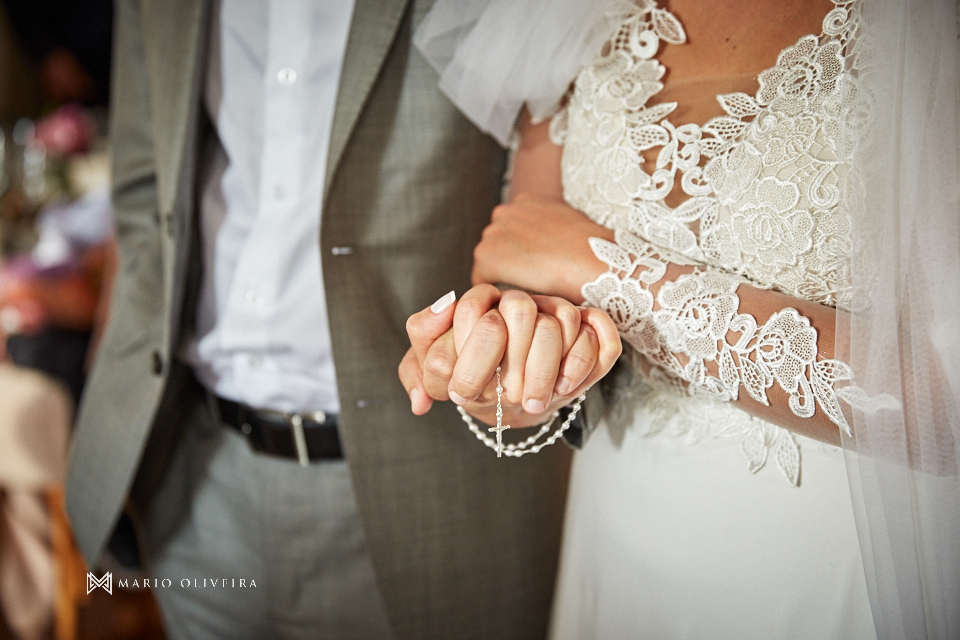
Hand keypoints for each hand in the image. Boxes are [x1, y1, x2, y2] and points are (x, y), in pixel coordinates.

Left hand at [399, 285, 620, 427]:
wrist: (508, 392)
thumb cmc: (471, 377)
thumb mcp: (436, 373)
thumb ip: (418, 373)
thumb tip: (420, 398)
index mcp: (478, 304)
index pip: (473, 307)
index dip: (471, 352)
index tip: (464, 393)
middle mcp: (517, 301)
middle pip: (518, 309)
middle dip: (511, 361)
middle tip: (505, 400)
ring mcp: (554, 309)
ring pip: (560, 319)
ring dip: (545, 367)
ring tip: (533, 403)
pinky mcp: (588, 326)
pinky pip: (597, 330)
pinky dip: (582, 360)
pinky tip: (564, 388)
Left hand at [471, 194, 614, 302]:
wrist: (589, 260)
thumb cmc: (589, 248)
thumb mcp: (569, 222)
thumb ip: (550, 226)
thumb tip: (550, 242)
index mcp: (524, 202)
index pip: (510, 228)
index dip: (518, 250)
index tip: (529, 266)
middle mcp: (504, 212)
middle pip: (496, 243)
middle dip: (507, 261)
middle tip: (525, 282)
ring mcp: (493, 233)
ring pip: (487, 260)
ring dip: (501, 276)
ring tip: (521, 292)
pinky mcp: (487, 256)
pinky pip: (481, 279)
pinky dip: (494, 292)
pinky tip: (512, 301)